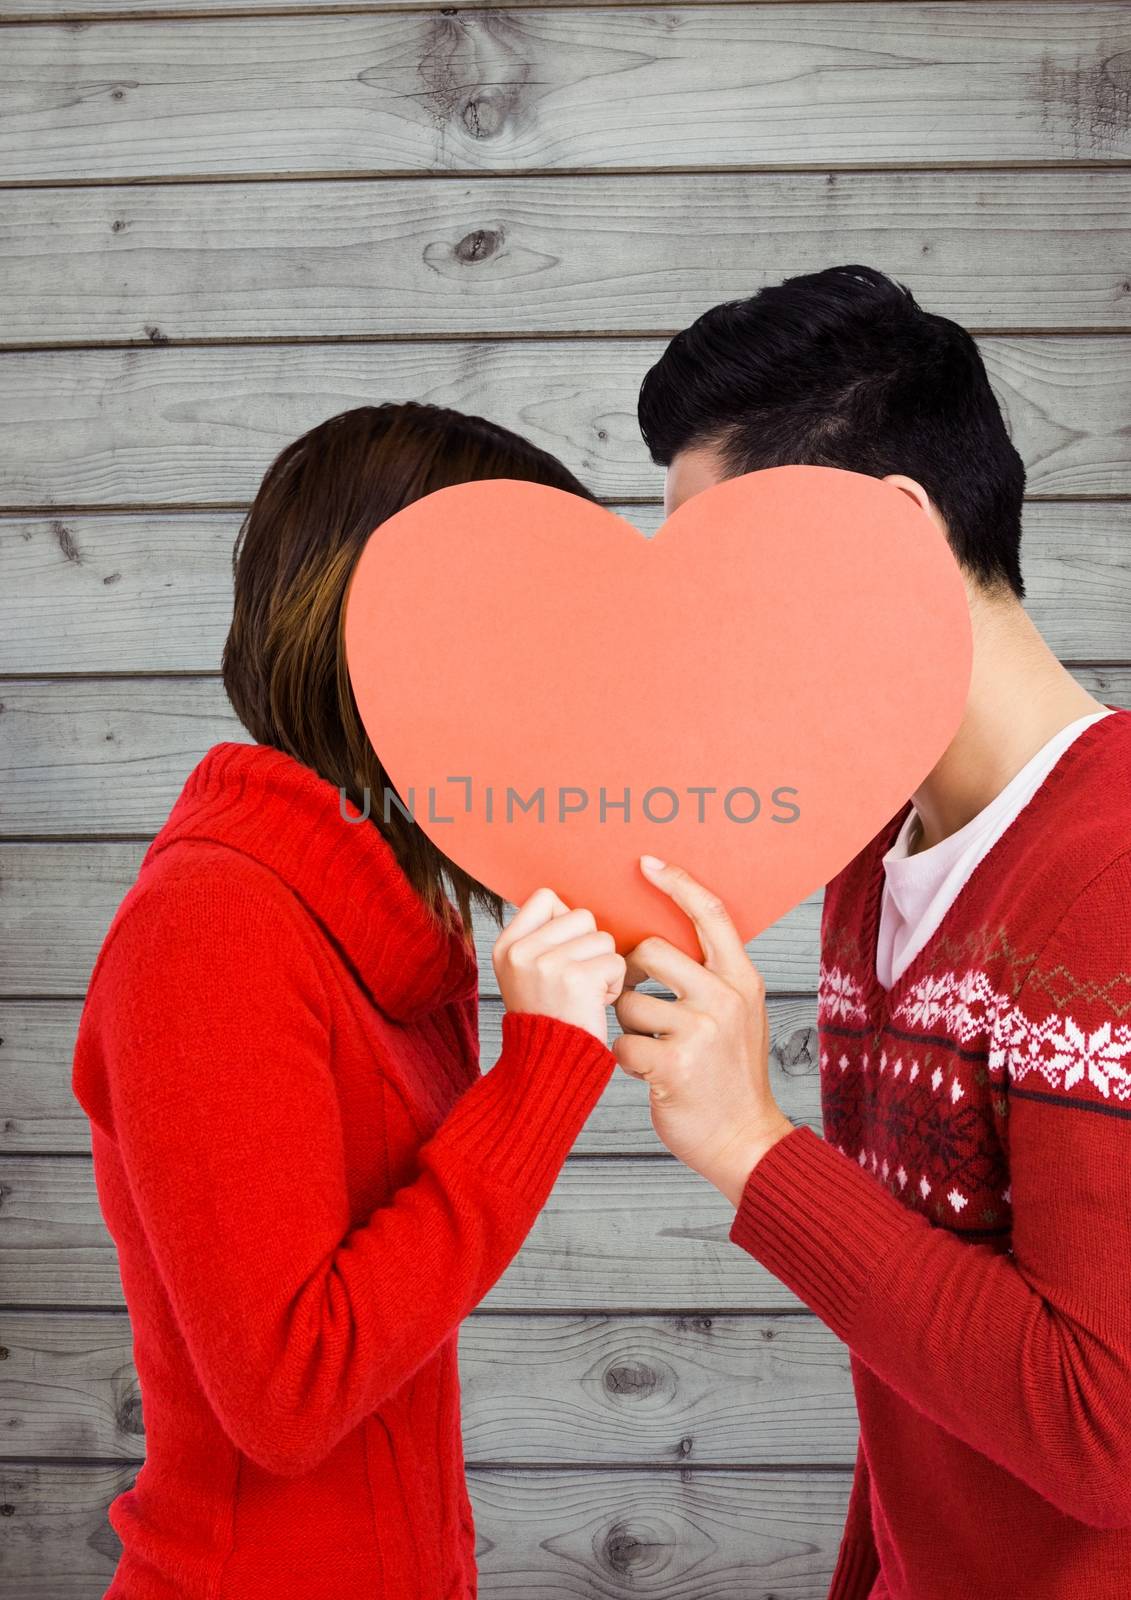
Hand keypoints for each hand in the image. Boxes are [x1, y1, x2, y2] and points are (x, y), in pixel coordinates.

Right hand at [493, 888, 626, 1044]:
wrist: (547, 1067)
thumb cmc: (547, 1017)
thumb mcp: (524, 973)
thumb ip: (541, 938)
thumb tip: (575, 909)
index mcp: (506, 946)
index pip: (546, 898)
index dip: (565, 922)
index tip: (561, 953)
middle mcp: (522, 952)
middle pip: (582, 916)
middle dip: (589, 947)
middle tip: (574, 981)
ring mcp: (548, 964)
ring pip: (603, 938)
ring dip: (604, 967)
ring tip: (584, 994)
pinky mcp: (577, 979)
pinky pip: (616, 962)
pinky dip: (614, 985)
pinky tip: (594, 1004)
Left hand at [614, 856, 793, 1204]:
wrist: (744, 1140)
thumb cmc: (730, 1075)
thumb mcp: (738, 1015)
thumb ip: (711, 976)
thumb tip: (662, 936)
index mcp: (741, 979)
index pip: (709, 914)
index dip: (677, 883)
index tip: (646, 862)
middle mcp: (725, 997)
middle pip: (648, 951)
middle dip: (629, 975)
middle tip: (637, 1001)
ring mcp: (700, 1030)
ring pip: (627, 1000)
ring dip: (625, 1023)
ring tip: (649, 1046)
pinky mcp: (674, 1064)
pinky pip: (621, 1042)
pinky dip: (623, 1059)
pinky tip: (646, 1072)